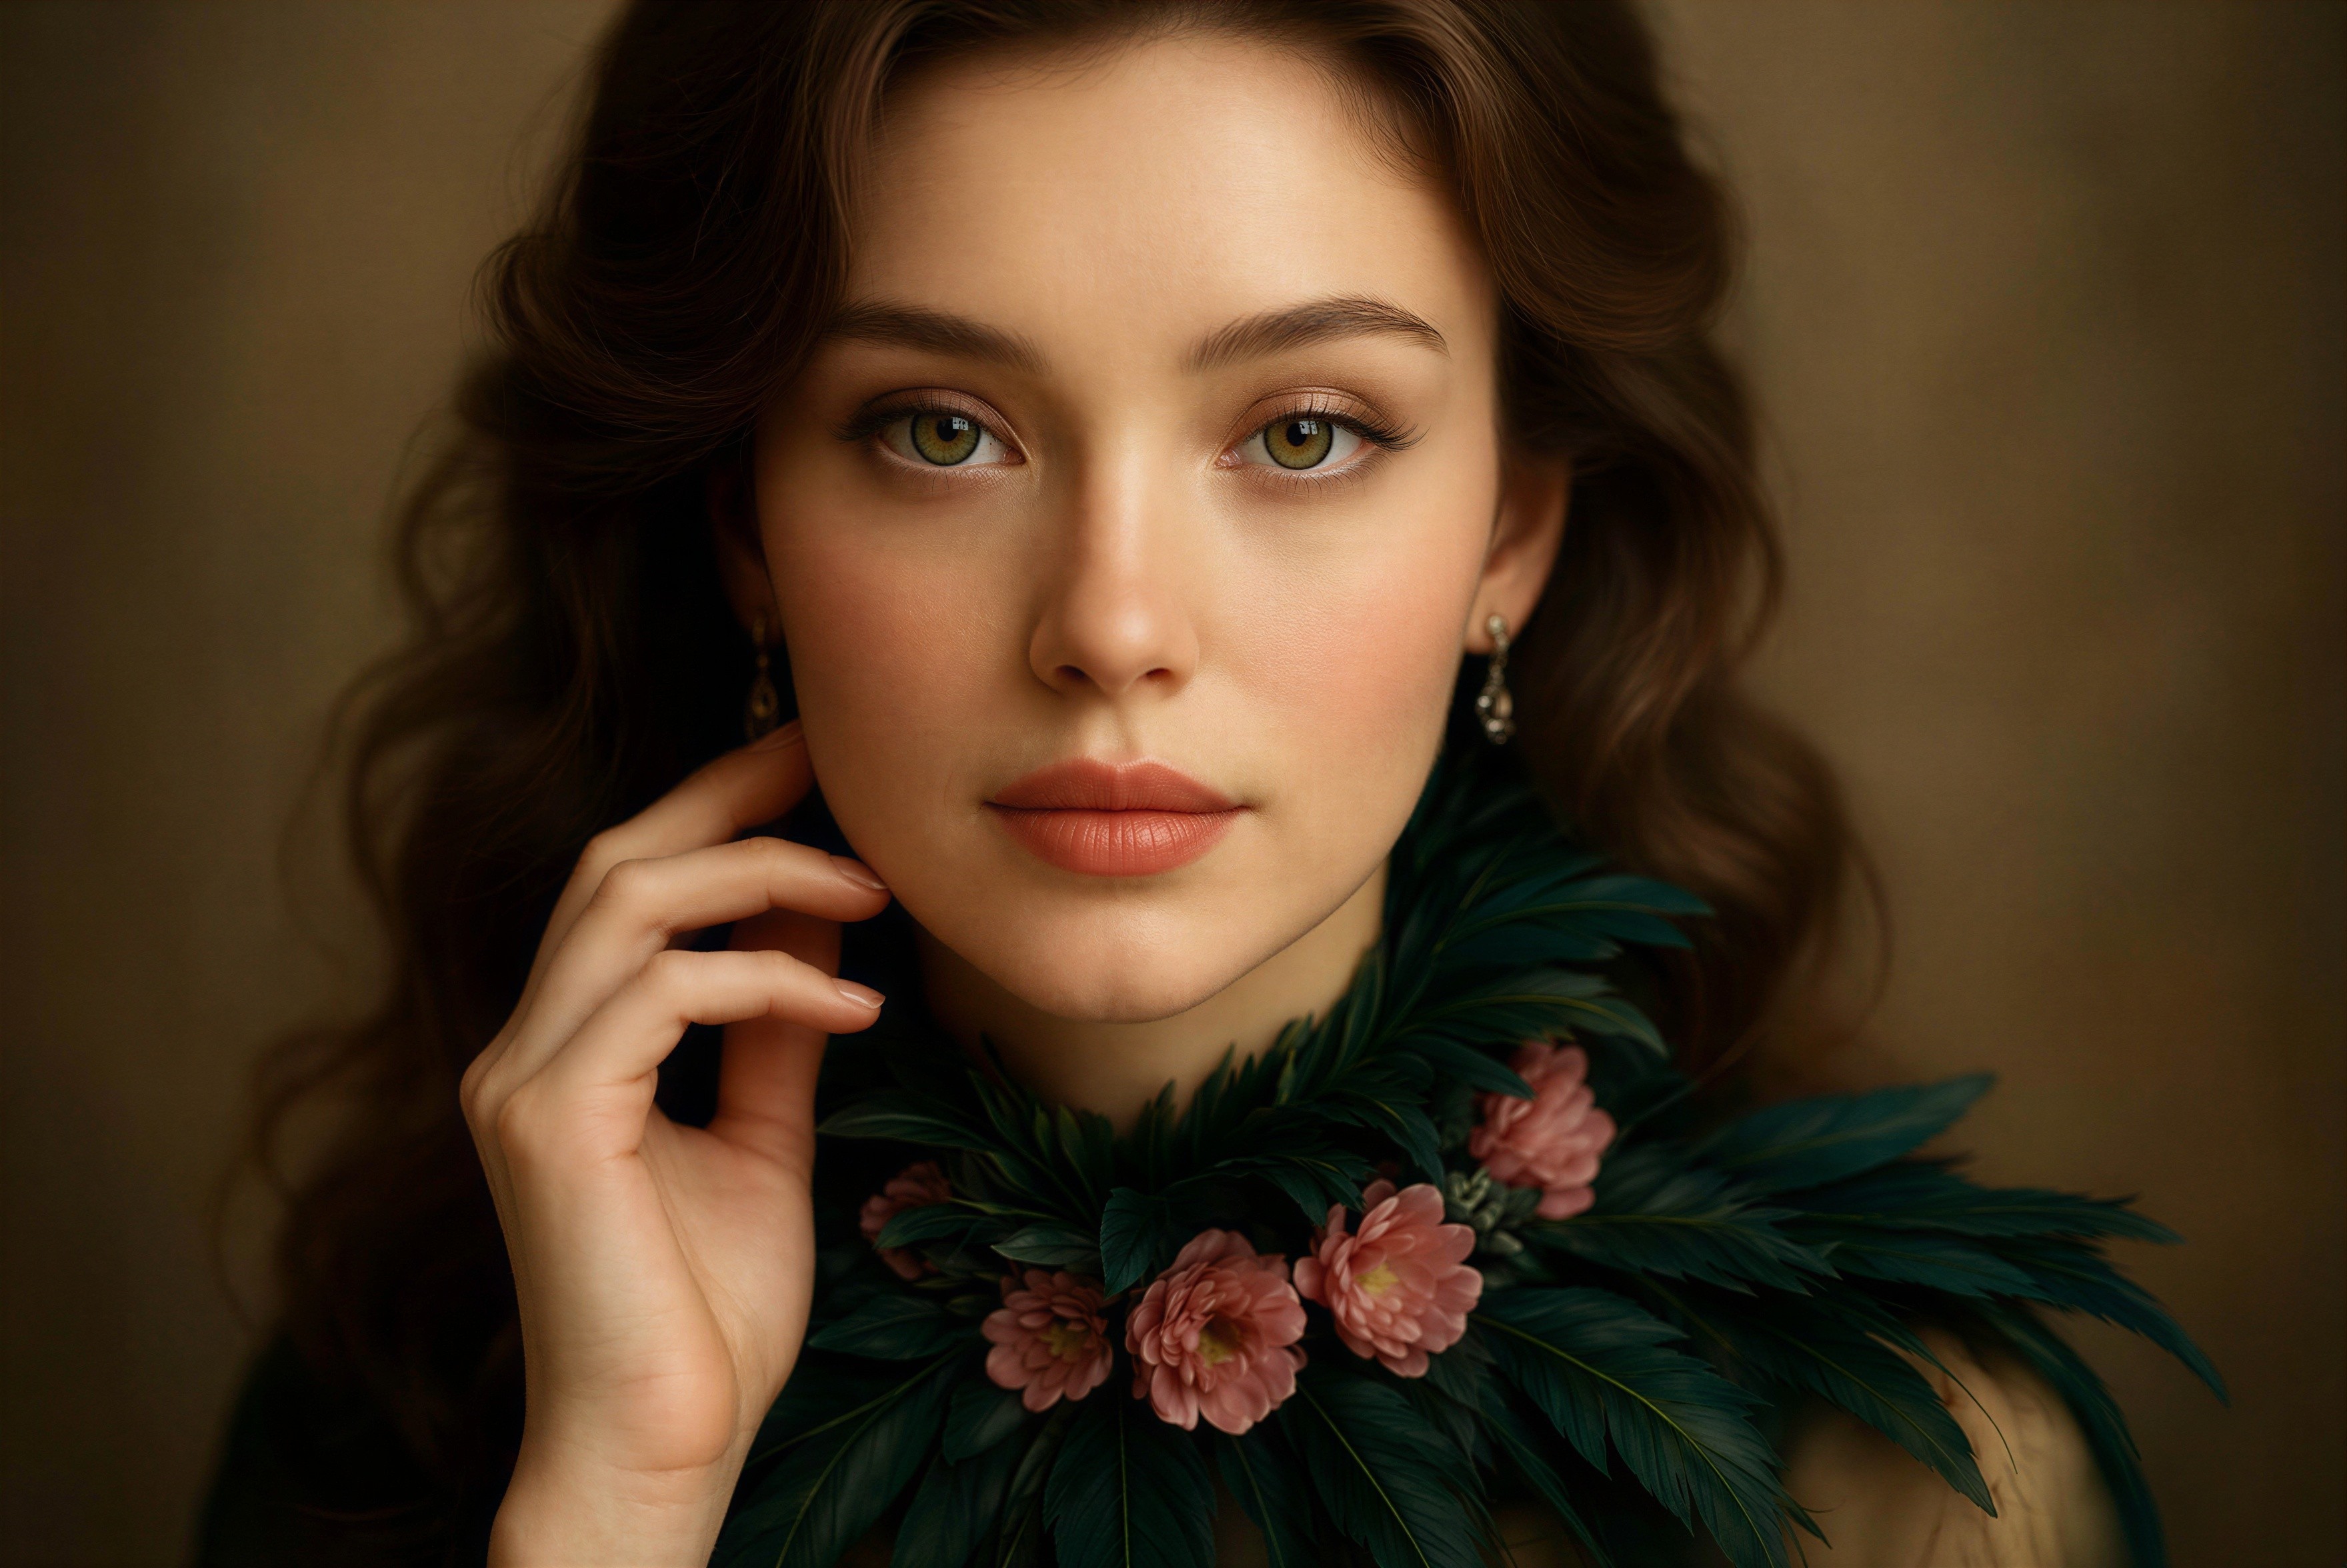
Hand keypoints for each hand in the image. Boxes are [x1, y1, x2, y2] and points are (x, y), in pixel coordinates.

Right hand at [461, 723, 890, 1565]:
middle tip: (835, 757)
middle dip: (728, 795)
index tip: (815, 761)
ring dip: (761, 871)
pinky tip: (853, 1001)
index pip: (632, 885)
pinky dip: (767, 976)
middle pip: (617, 860)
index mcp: (567, 1049)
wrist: (665, 1445)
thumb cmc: (708, 1315)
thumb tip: (817, 925)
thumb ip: (774, 1031)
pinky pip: (664, 991)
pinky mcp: (545, 1120)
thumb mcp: (761, 1139)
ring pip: (627, 900)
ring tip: (871, 883)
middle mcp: (523, 1047)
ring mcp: (522, 1079)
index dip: (717, 807)